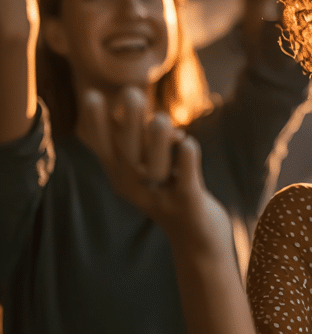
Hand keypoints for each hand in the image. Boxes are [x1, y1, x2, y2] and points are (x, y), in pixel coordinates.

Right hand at [78, 87, 232, 256]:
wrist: (198, 241)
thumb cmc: (171, 195)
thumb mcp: (147, 172)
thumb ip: (137, 144)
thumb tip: (125, 107)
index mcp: (123, 179)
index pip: (105, 150)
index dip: (97, 125)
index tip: (92, 95)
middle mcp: (137, 189)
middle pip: (129, 155)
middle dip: (130, 124)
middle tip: (132, 92)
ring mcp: (163, 198)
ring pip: (156, 168)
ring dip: (158, 143)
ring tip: (160, 118)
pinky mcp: (190, 204)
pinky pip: (187, 181)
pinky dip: (188, 162)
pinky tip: (189, 142)